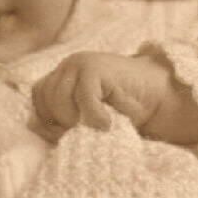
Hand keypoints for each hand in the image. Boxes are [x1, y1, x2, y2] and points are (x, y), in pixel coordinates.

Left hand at [32, 51, 197, 144]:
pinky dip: (93, 115)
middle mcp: (68, 66)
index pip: (38, 98)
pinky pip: (83, 97)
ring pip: (59, 99)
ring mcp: (80, 64)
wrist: (159, 97)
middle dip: (62, 121)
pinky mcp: (95, 68)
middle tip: (88, 130)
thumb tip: (40, 131)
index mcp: (63, 77)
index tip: (69, 134)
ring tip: (98, 125)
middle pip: (46, 98)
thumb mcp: (87, 119)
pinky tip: (107, 125)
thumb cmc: (124, 114)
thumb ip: (64, 121)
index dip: (49, 120)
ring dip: (77, 119)